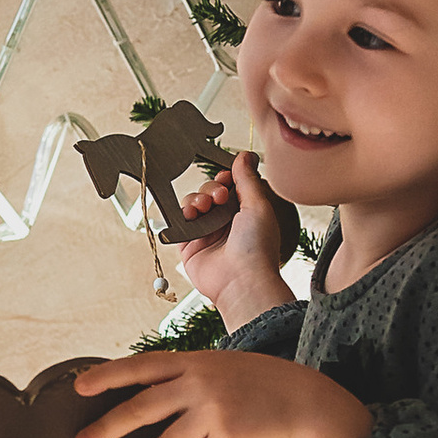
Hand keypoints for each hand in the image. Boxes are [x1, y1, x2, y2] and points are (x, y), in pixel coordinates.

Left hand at [72, 347, 372, 437]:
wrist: (305, 403)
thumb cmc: (260, 384)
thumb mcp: (221, 367)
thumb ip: (187, 376)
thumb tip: (144, 392)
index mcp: (194, 362)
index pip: (141, 366)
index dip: (108, 377)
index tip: (79, 388)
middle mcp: (199, 385)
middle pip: (142, 408)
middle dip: (108, 427)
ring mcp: (213, 414)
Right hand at [174, 151, 297, 329]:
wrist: (241, 281)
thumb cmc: (257, 247)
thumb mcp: (258, 205)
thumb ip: (247, 179)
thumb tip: (243, 155)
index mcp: (246, 212)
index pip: (231, 186)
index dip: (226, 177)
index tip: (226, 176)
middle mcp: (226, 222)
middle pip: (210, 192)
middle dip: (212, 189)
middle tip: (220, 197)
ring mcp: (207, 233)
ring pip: (193, 203)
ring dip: (196, 199)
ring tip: (203, 208)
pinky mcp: (189, 245)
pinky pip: (179, 222)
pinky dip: (182, 214)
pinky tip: (191, 215)